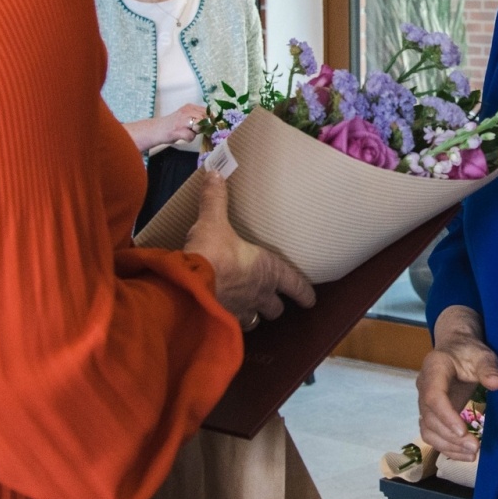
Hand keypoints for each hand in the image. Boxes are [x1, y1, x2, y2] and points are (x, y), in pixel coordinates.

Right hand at [126, 103, 209, 152]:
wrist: (156, 130)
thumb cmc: (174, 125)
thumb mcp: (187, 117)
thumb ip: (199, 118)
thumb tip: (214, 122)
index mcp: (190, 107)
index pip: (207, 112)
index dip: (211, 120)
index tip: (210, 126)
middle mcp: (186, 111)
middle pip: (205, 119)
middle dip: (203, 127)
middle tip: (194, 130)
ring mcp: (182, 120)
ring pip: (200, 126)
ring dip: (196, 132)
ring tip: (187, 132)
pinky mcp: (178, 130)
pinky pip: (191, 136)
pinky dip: (188, 139)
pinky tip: (182, 136)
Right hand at [182, 170, 313, 322]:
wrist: (187, 286)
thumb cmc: (210, 254)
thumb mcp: (213, 221)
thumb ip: (215, 199)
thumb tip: (214, 173)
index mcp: (267, 269)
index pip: (296, 285)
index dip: (304, 292)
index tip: (311, 299)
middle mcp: (259, 293)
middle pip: (276, 307)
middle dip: (275, 305)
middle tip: (274, 301)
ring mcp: (241, 311)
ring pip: (255, 320)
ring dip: (254, 315)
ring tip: (250, 310)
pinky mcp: (222, 321)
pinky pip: (232, 326)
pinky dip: (231, 322)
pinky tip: (223, 315)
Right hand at [417, 305, 497, 460]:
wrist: (456, 349)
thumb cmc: (469, 351)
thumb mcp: (482, 355)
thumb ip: (488, 368)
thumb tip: (497, 384)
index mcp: (434, 369)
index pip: (433, 396)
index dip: (445, 416)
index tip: (463, 432)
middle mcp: (424, 387)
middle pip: (429, 418)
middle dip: (450, 437)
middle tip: (475, 447)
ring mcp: (425, 402)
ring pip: (428, 430)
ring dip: (447, 446)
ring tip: (471, 454)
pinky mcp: (431, 413)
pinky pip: (432, 434)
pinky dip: (445, 447)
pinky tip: (463, 454)